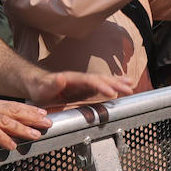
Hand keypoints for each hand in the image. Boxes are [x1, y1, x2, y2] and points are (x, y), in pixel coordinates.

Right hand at [0, 97, 52, 149]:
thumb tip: (4, 132)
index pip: (11, 106)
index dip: (29, 110)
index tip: (44, 115)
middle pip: (12, 110)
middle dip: (31, 117)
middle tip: (49, 122)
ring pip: (3, 119)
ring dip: (21, 128)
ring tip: (35, 135)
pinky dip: (2, 137)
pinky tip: (12, 145)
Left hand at [24, 69, 138, 108]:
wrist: (38, 84)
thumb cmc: (40, 88)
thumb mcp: (43, 88)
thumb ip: (52, 84)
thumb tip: (61, 77)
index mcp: (72, 78)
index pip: (90, 81)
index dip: (101, 86)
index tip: (112, 93)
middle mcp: (81, 78)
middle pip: (101, 79)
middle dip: (115, 84)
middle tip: (129, 89)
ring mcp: (85, 82)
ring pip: (104, 80)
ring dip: (118, 82)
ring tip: (132, 85)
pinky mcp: (87, 88)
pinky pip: (103, 85)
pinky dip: (115, 84)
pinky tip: (125, 84)